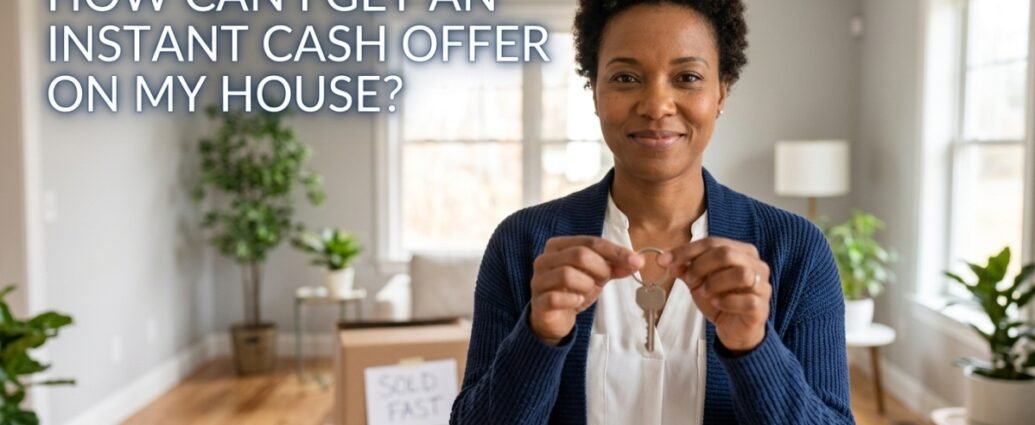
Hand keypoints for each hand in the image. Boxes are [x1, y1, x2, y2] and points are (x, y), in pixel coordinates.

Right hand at [530, 236, 643, 345]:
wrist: (554, 318)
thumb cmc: (574, 290)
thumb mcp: (596, 275)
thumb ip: (614, 266)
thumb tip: (637, 260)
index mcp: (558, 246)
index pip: (590, 241)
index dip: (615, 251)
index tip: (635, 260)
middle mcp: (545, 259)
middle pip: (579, 255)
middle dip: (600, 268)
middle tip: (604, 279)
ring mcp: (539, 280)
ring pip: (567, 274)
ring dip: (586, 285)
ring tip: (587, 291)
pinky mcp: (539, 302)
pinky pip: (556, 297)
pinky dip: (573, 299)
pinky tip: (577, 301)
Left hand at [659, 237, 771, 352]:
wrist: (734, 330)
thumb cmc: (720, 300)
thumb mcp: (698, 281)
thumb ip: (684, 268)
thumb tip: (665, 259)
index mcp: (741, 252)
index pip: (713, 243)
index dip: (687, 250)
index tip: (665, 260)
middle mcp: (756, 265)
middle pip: (727, 254)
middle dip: (701, 266)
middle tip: (690, 280)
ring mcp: (762, 286)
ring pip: (742, 274)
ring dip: (716, 283)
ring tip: (705, 293)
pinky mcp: (762, 307)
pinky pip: (748, 300)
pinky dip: (728, 301)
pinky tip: (718, 304)